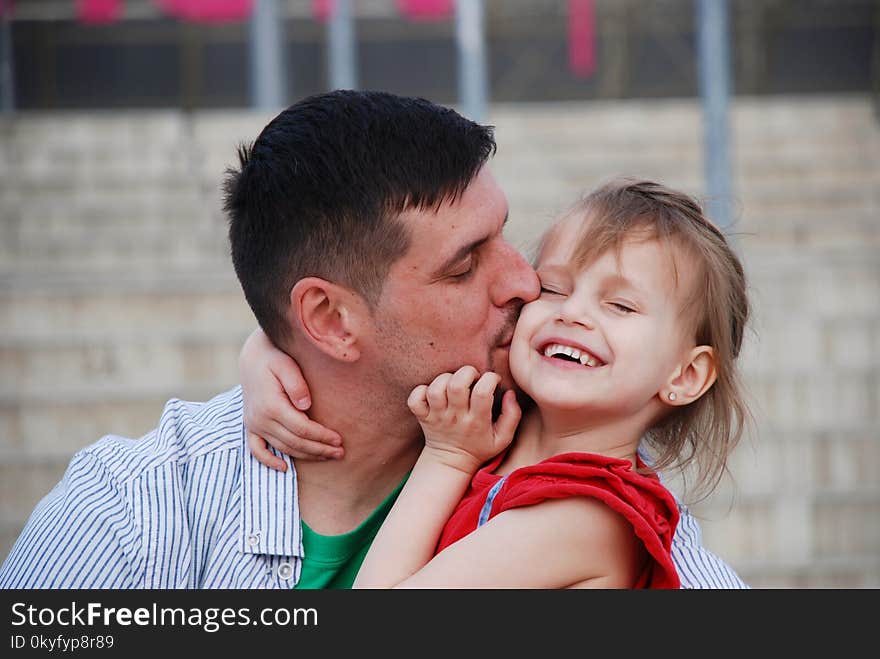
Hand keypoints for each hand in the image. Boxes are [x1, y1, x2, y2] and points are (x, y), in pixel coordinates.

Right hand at [239, 327, 343, 471]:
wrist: (253, 357)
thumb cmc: (275, 358)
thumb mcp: (287, 364)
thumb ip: (296, 384)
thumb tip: (306, 406)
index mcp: (271, 405)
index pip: (302, 429)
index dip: (321, 437)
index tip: (339, 439)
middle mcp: (260, 419)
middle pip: (294, 442)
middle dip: (319, 449)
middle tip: (340, 452)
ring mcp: (254, 424)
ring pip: (282, 448)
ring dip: (305, 455)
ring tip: (327, 456)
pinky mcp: (250, 426)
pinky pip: (256, 450)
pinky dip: (268, 461)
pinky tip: (284, 468)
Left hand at [407, 365, 520, 474]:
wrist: (450, 463)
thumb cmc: (480, 446)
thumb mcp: (504, 438)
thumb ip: (512, 415)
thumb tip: (509, 393)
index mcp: (477, 421)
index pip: (482, 392)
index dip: (490, 379)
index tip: (493, 381)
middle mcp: (455, 417)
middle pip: (457, 385)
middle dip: (467, 372)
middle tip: (472, 378)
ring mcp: (437, 417)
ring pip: (436, 389)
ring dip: (446, 379)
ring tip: (454, 383)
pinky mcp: (422, 416)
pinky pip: (415, 399)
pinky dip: (420, 390)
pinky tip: (433, 393)